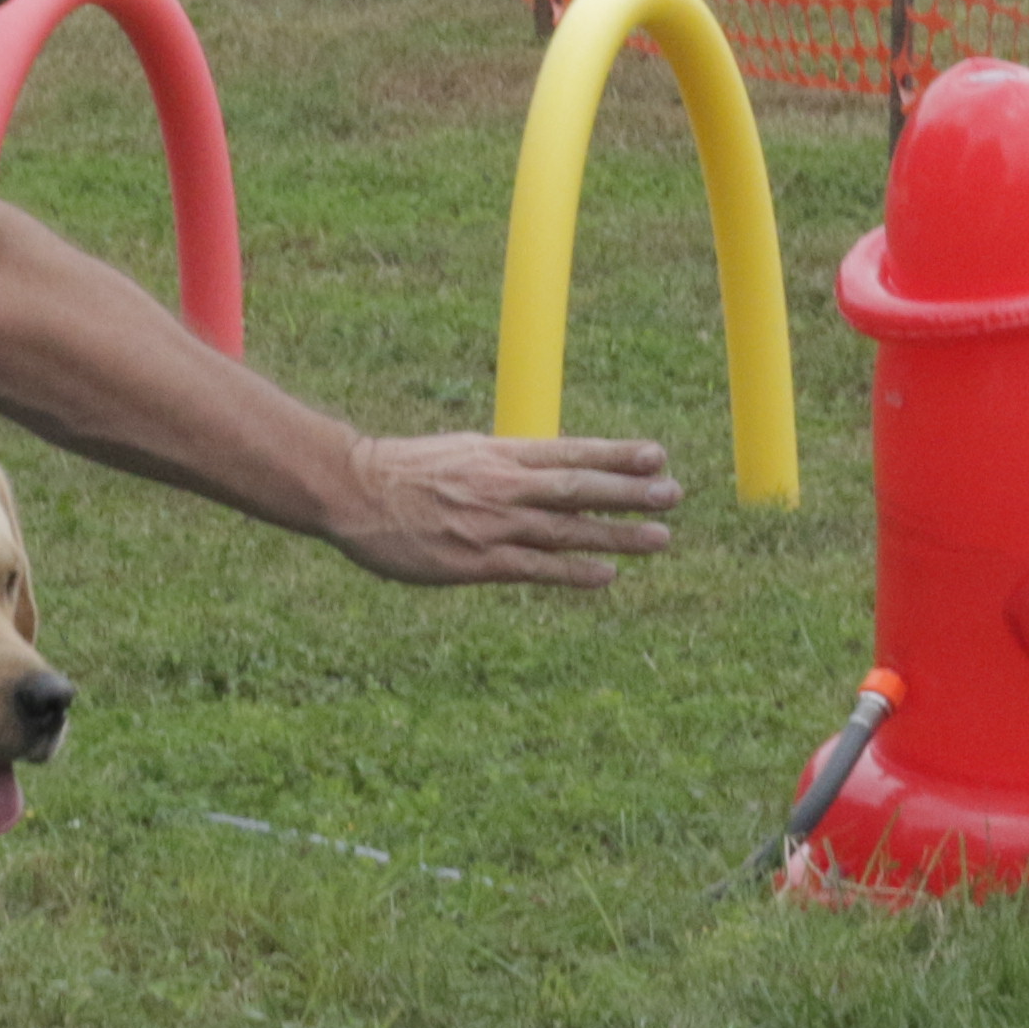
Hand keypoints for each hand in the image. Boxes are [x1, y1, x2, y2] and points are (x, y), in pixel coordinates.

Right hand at [325, 433, 682, 585]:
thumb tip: (544, 467)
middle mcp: (503, 486)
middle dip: (630, 493)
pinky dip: (572, 571)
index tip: (658, 456)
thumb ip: (504, 464)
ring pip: (565, 529)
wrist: (353, 491)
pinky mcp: (475, 562)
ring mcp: (492, 524)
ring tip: (659, 539)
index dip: (616, 455)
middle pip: (578, 488)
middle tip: (675, 495)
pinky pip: (534, 568)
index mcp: (500, 455)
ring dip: (615, 535)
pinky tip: (605, 575)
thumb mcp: (461, 452)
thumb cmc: (403, 472)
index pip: (570, 452)